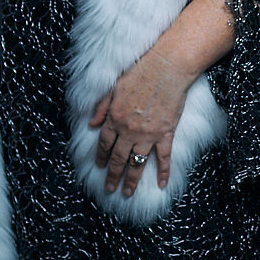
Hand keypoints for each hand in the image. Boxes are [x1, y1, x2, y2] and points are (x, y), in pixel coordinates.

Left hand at [89, 48, 194, 195]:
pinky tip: (162, 184)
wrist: (168, 67)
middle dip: (112, 176)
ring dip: (131, 180)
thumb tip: (91, 124)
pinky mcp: (165, 134)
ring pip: (136, 163)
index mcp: (114, 118)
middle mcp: (128, 130)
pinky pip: (163, 157)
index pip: (104, 144)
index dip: (100, 157)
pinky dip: (163, 172)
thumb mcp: (114, 87)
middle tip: (110, 188)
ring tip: (128, 192)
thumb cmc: (141, 71)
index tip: (99, 167)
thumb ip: (101, 107)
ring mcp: (147, 134)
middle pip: (117, 159)